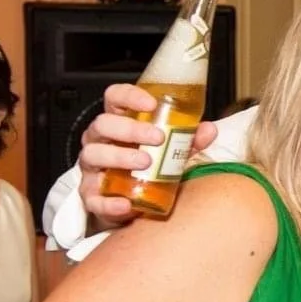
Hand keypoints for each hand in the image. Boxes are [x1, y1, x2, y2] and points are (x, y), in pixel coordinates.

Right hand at [77, 83, 219, 224]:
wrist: (135, 205)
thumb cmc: (149, 168)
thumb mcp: (171, 150)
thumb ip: (188, 140)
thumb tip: (208, 130)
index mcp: (118, 124)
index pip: (114, 98)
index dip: (129, 96)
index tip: (152, 104)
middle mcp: (100, 142)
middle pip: (103, 124)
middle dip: (129, 129)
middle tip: (158, 137)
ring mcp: (92, 168)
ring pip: (93, 155)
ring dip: (119, 157)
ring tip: (146, 162)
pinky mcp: (92, 197)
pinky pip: (94, 199)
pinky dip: (109, 202)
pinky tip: (126, 204)